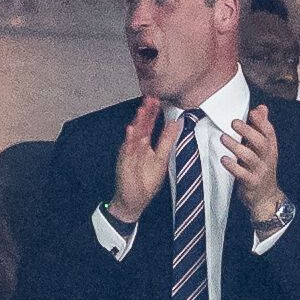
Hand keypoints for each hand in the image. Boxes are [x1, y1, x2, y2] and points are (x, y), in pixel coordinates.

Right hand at [109, 97, 180, 223]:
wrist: (133, 201)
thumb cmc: (145, 182)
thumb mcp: (161, 159)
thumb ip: (166, 141)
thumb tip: (175, 124)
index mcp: (145, 145)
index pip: (149, 125)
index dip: (153, 113)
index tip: (157, 100)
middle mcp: (136, 147)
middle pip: (141, 127)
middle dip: (145, 113)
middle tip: (149, 99)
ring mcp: (130, 154)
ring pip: (134, 136)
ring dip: (137, 123)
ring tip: (141, 110)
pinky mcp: (125, 164)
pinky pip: (127, 151)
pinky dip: (129, 141)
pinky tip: (131, 131)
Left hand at [224, 104, 282, 223]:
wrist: (265, 197)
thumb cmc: (260, 168)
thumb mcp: (263, 149)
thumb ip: (260, 128)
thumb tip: (261, 108)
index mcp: (270, 148)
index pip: (269, 132)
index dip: (262, 122)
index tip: (252, 112)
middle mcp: (267, 159)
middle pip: (260, 143)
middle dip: (248, 131)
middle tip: (234, 122)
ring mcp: (260, 171)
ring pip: (250, 157)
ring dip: (236, 146)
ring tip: (223, 138)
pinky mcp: (252, 183)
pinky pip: (242, 174)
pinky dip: (233, 166)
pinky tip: (224, 159)